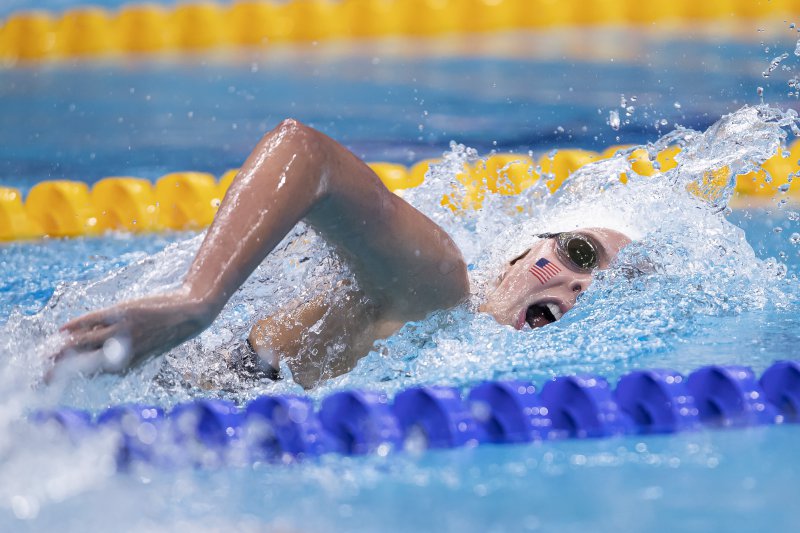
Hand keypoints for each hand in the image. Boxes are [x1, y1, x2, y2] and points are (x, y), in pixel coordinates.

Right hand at [48, 291, 211, 380]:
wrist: (190, 314)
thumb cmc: (165, 333)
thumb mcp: (143, 351)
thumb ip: (119, 355)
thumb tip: (93, 357)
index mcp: (126, 366)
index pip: (91, 374)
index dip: (71, 376)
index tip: (56, 377)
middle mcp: (121, 353)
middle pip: (80, 363)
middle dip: (58, 370)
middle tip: (44, 371)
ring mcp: (121, 333)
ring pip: (80, 343)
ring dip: (59, 347)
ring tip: (48, 350)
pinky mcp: (122, 314)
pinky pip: (90, 321)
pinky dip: (74, 326)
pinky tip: (63, 330)